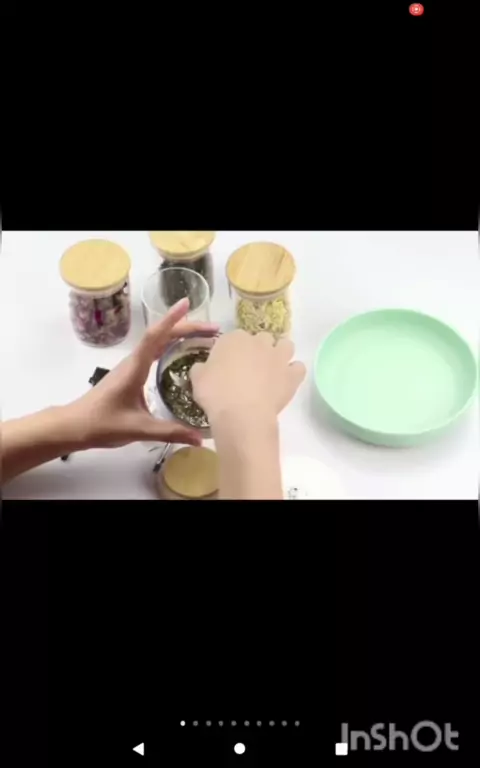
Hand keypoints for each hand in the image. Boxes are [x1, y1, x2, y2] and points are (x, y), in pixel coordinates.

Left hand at [69, 298, 218, 448]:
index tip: (187, 303)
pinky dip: (171, 348)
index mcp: (134, 368)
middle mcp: (134, 362)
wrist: (74, 426)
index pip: (155, 337)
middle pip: (161, 336)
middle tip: (214, 330)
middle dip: (187, 328)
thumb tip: (201, 439)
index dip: (172, 319)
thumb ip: (170, 432)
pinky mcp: (131, 376)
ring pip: (158, 344)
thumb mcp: (138, 429)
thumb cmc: (102, 423)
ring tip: (204, 338)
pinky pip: (154, 354)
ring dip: (180, 336)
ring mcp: (132, 368)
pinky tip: (183, 356)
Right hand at [190, 330, 305, 425]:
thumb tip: (203, 367)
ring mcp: (278, 356)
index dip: (231, 351)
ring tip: (272, 369)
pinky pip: (298, 367)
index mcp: (233, 338)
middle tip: (249, 368)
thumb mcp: (197, 378)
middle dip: (257, 349)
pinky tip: (286, 381)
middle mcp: (258, 341)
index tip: (227, 365)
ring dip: (280, 353)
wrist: (241, 413)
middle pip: (261, 338)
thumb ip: (202, 368)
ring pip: (285, 345)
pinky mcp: (292, 374)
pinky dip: (293, 372)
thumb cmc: (215, 393)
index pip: (233, 338)